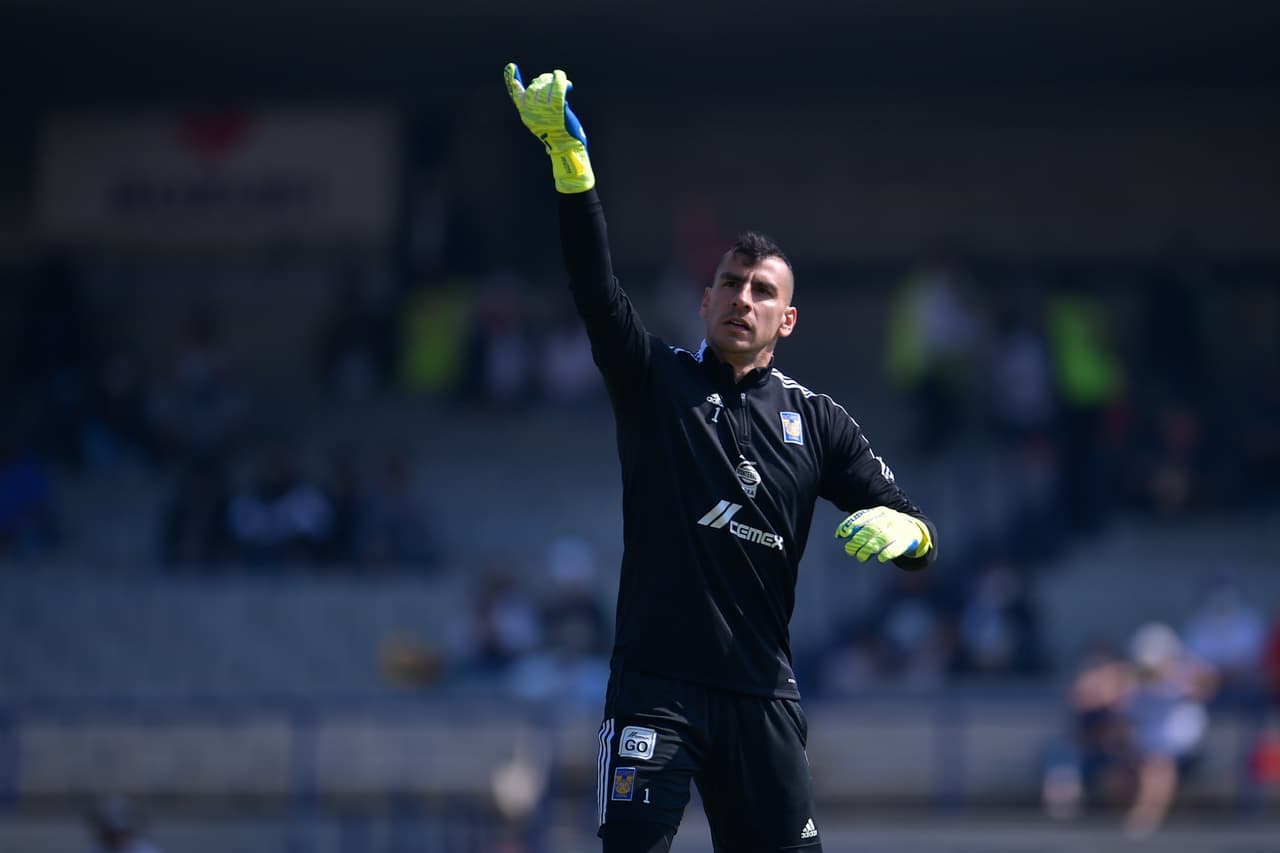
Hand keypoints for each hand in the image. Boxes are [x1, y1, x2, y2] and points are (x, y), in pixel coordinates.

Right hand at [503, 62, 594, 193]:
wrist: (566, 149)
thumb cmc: (557, 137)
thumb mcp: (544, 122)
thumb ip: (540, 108)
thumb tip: (543, 88)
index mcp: (526, 116)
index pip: (517, 96)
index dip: (512, 80)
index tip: (511, 67)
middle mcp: (532, 112)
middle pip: (533, 87)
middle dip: (543, 80)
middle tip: (551, 80)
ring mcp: (544, 110)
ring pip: (545, 85)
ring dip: (553, 80)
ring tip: (560, 81)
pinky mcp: (557, 108)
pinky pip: (557, 87)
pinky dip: (560, 79)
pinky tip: (563, 78)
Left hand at [834, 506, 931, 561]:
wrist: (914, 529)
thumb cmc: (887, 526)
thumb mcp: (875, 521)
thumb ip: (858, 526)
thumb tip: (839, 534)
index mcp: (880, 512)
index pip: (864, 516)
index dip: (852, 525)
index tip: (843, 535)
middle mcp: (889, 518)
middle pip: (871, 529)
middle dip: (858, 541)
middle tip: (849, 551)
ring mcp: (899, 529)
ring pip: (881, 539)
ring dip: (869, 549)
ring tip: (860, 557)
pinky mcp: (906, 541)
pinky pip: (896, 547)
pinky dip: (887, 553)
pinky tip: (880, 559)